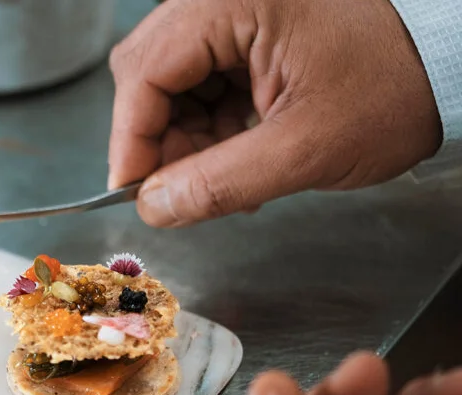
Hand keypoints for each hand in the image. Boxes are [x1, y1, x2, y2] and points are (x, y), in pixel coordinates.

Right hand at [107, 0, 442, 226]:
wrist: (449, 60)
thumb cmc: (396, 84)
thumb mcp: (305, 147)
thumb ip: (221, 183)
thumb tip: (155, 208)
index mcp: (231, 3)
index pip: (145, 72)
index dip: (130, 141)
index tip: (131, 194)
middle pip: (150, 74)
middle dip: (158, 141)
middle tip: (176, 194)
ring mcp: (234, 13)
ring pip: (172, 83)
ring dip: (184, 139)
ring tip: (221, 181)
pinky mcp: (247, 31)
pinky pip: (202, 82)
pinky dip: (209, 127)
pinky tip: (235, 159)